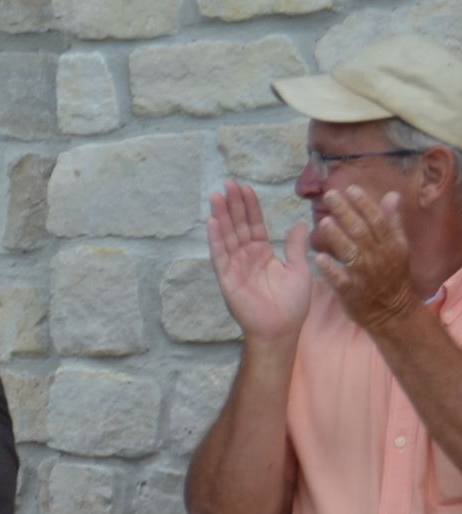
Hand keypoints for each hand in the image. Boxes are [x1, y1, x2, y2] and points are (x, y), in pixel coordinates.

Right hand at [206, 181, 313, 343]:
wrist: (282, 328)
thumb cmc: (292, 304)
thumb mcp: (299, 269)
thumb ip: (296, 246)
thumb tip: (300, 224)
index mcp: (262, 253)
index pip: (254, 224)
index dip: (249, 206)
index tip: (245, 188)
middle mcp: (246, 257)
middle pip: (237, 226)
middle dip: (233, 205)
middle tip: (228, 184)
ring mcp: (235, 267)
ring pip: (227, 236)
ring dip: (221, 216)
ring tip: (217, 196)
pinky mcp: (227, 278)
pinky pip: (220, 255)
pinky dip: (216, 239)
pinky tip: (213, 222)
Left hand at [313, 186, 415, 331]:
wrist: (392, 310)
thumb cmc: (392, 274)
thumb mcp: (398, 247)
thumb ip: (392, 221)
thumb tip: (392, 195)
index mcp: (390, 244)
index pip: (377, 220)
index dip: (364, 204)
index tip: (350, 188)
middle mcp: (379, 256)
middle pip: (361, 231)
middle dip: (346, 212)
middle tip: (329, 195)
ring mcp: (365, 274)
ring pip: (351, 253)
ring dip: (337, 237)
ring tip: (323, 221)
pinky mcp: (351, 291)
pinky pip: (340, 279)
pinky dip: (331, 269)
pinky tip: (319, 258)